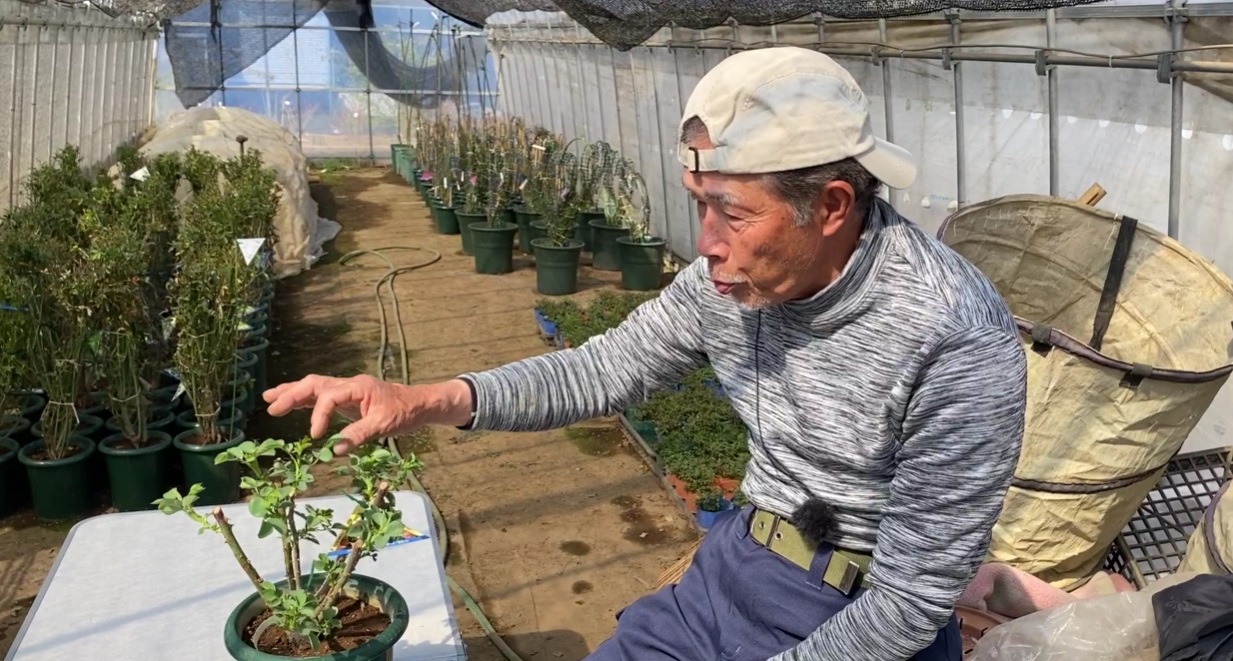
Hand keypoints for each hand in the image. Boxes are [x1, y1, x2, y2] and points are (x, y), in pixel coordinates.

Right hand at [262, 374, 472, 453]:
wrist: (418, 403)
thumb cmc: (404, 412)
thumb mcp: (385, 425)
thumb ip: (359, 435)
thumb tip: (335, 449)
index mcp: (358, 387)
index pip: (330, 396)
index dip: (319, 415)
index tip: (314, 436)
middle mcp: (349, 384)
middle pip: (315, 384)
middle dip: (292, 395)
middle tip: (272, 409)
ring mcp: (346, 390)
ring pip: (314, 387)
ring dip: (292, 393)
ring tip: (269, 400)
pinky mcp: (346, 398)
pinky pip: (320, 396)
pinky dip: (303, 400)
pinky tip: (289, 405)